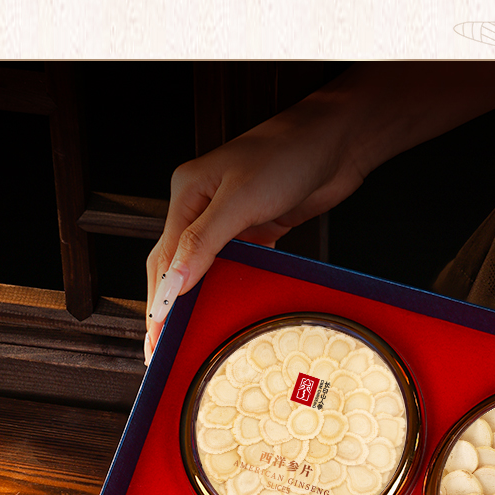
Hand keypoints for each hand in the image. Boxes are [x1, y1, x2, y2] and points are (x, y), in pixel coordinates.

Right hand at [145, 61, 494, 358]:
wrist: (338, 140)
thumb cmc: (289, 154)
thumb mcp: (242, 198)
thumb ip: (205, 241)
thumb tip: (173, 285)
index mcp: (187, 194)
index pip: (162, 260)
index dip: (158, 304)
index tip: (155, 341)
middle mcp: (203, 207)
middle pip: (178, 269)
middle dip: (172, 311)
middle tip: (168, 354)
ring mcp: (231, 219)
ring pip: (207, 271)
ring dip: (200, 304)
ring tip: (194, 341)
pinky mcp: (260, 228)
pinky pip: (238, 266)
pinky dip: (232, 290)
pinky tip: (231, 313)